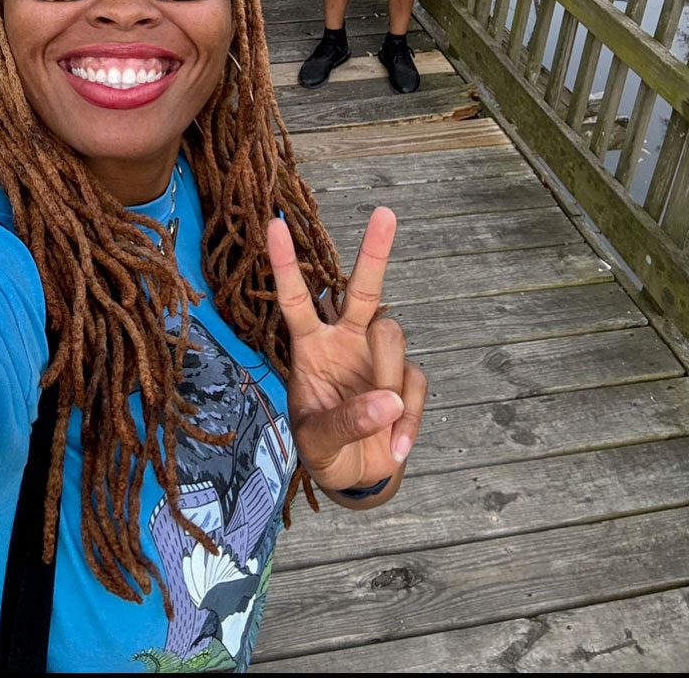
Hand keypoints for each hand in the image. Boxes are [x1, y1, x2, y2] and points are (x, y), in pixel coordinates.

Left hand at [268, 207, 426, 493]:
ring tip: (379, 421)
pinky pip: (414, 384)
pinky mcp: (405, 380)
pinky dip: (408, 420)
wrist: (355, 476)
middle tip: (385, 213)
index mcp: (310, 346)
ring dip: (387, 379)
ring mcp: (376, 357)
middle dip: (374, 252)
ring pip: (392, 336)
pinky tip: (394, 446)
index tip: (275, 224)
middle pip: (362, 290)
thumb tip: (388, 402)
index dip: (286, 264)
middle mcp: (345, 340)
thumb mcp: (317, 441)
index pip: (296, 299)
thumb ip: (346, 423)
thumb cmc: (323, 448)